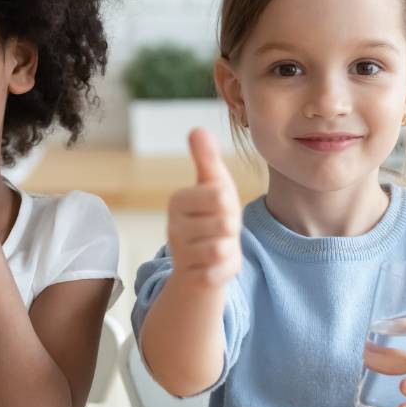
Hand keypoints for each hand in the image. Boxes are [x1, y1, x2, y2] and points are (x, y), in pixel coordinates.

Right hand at [166, 128, 241, 286]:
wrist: (203, 262)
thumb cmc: (211, 216)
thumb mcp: (213, 184)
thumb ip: (206, 158)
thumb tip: (196, 128)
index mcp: (178, 200)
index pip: (220, 195)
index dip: (229, 202)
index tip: (220, 207)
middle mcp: (173, 227)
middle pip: (225, 223)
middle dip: (232, 227)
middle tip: (220, 229)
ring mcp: (180, 253)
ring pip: (223, 247)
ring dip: (230, 247)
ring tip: (218, 245)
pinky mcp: (192, 277)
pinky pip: (220, 270)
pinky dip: (226, 268)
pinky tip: (215, 265)